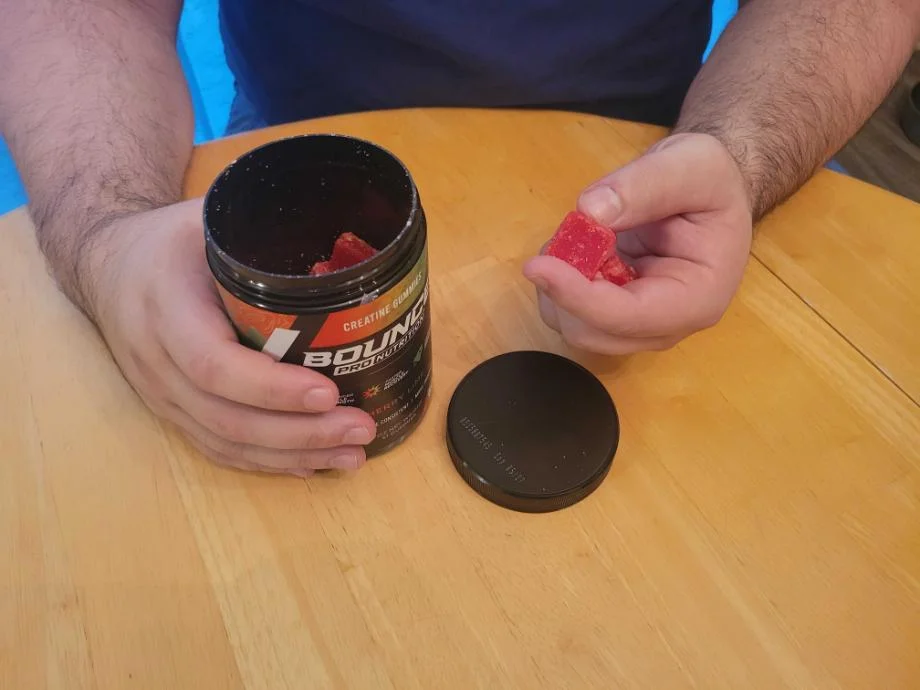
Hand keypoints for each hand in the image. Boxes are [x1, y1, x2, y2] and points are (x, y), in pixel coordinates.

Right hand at [84, 199, 376, 475]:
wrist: (107, 266)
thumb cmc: (171, 240)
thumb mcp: (211, 218)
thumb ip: (266, 230)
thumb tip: (347, 245)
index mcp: (166, 306)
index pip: (214, 364)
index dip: (272, 387)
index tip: (328, 392)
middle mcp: (156, 360)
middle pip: (226, 417)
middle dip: (299, 433)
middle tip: (361, 430)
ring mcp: (160, 393)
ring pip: (224, 442)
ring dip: (292, 456)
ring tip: (353, 456)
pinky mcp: (170, 411)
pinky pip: (216, 448)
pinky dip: (267, 463)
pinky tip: (312, 464)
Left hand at [523, 132, 752, 353]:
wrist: (710, 190)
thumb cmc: (710, 179)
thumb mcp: (692, 165)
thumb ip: (645, 185)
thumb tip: (590, 212)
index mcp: (698, 297)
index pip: (629, 316)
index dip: (578, 296)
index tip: (537, 266)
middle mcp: (668, 323)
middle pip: (595, 334)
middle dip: (563, 293)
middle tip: (556, 242)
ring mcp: (639, 323)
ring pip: (577, 328)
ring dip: (558, 287)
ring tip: (573, 237)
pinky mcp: (616, 312)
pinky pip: (573, 313)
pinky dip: (561, 283)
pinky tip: (575, 248)